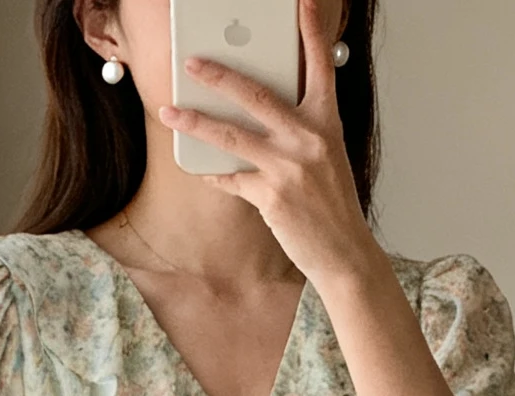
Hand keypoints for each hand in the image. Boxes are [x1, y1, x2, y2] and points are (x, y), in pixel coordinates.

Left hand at [159, 0, 375, 289]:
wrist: (344, 253)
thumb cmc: (332, 206)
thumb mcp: (326, 158)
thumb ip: (299, 132)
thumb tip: (258, 117)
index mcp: (326, 123)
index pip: (321, 68)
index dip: (312, 32)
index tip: (304, 3)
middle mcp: (309, 138)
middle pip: (256, 95)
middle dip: (219, 75)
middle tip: (192, 62)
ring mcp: (288, 167)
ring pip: (231, 135)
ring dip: (195, 122)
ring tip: (170, 112)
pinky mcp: (271, 196)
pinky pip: (232, 179)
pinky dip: (216, 175)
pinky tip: (203, 169)